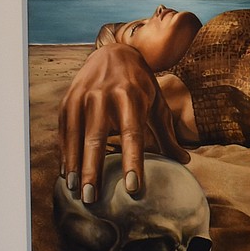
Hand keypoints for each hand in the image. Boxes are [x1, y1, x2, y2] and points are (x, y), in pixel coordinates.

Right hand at [57, 43, 190, 201]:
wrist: (115, 52)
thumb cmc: (141, 85)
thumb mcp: (157, 104)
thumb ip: (168, 134)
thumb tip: (185, 161)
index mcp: (130, 97)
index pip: (132, 135)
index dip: (132, 162)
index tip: (133, 188)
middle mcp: (103, 96)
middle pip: (96, 138)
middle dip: (93, 170)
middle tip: (92, 199)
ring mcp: (82, 96)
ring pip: (75, 135)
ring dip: (74, 165)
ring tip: (74, 191)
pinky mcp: (68, 99)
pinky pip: (64, 130)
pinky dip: (64, 153)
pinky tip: (66, 174)